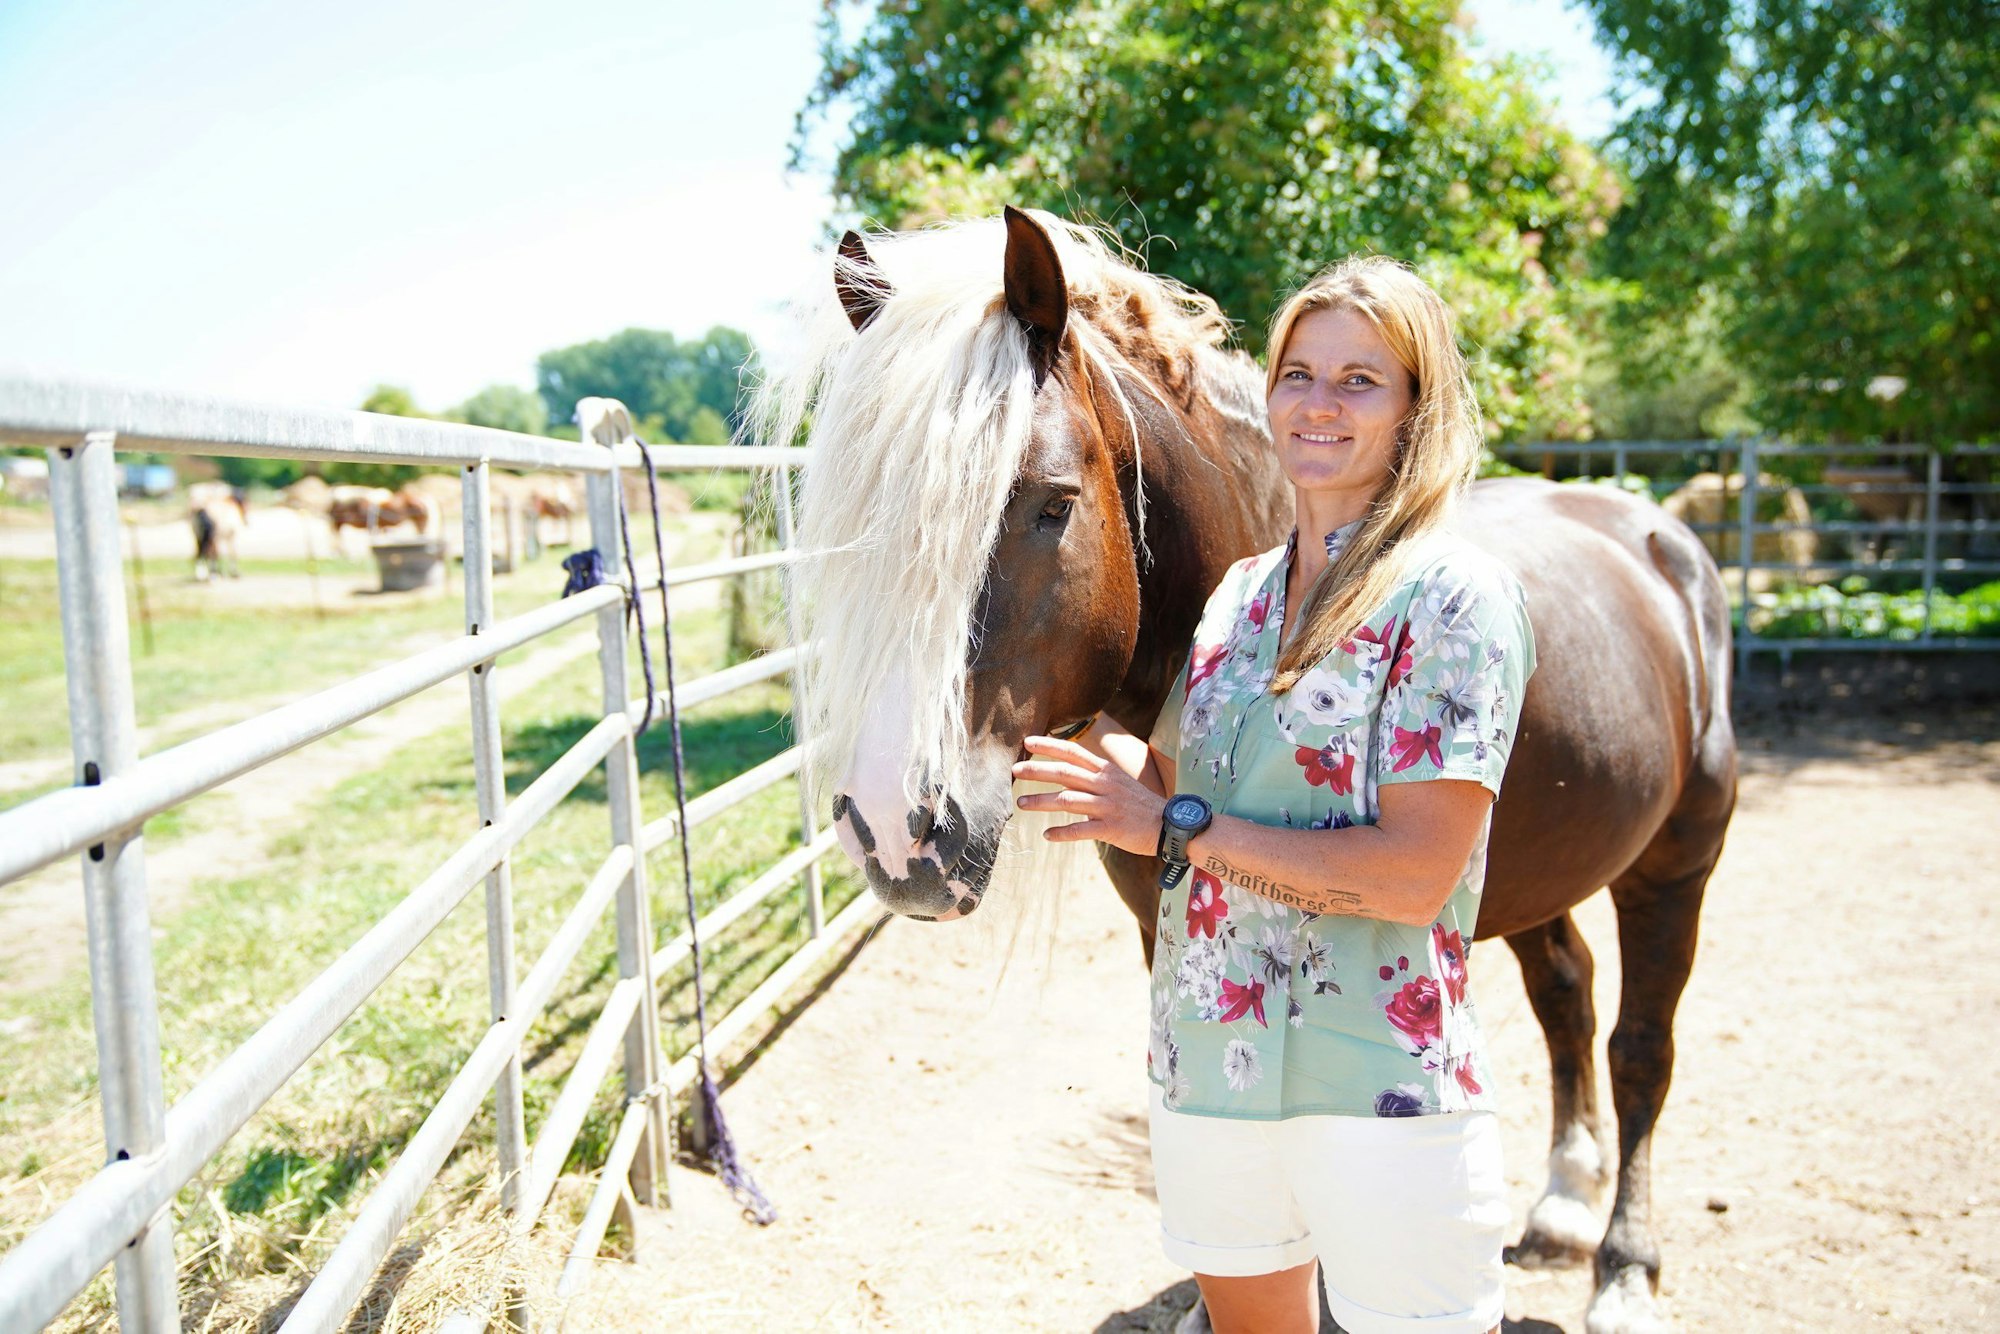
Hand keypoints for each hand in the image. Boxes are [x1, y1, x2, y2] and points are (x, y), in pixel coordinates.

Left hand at [1011, 735, 1167, 856]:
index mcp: (1105, 771)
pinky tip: (1047, 835)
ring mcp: (1107, 806)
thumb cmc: (1138, 804)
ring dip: (1040, 802)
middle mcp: (1105, 785)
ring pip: (1067, 800)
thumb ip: (1092, 777)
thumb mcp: (1117, 782)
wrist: (1169, 825)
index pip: (1073, 751)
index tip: (1026, 742)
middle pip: (1064, 773)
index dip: (1049, 745)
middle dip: (1036, 770)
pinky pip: (1080, 830)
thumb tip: (1063, 773)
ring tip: (1020, 804)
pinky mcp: (1111, 829)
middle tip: (1013, 771)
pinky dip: (1061, 832)